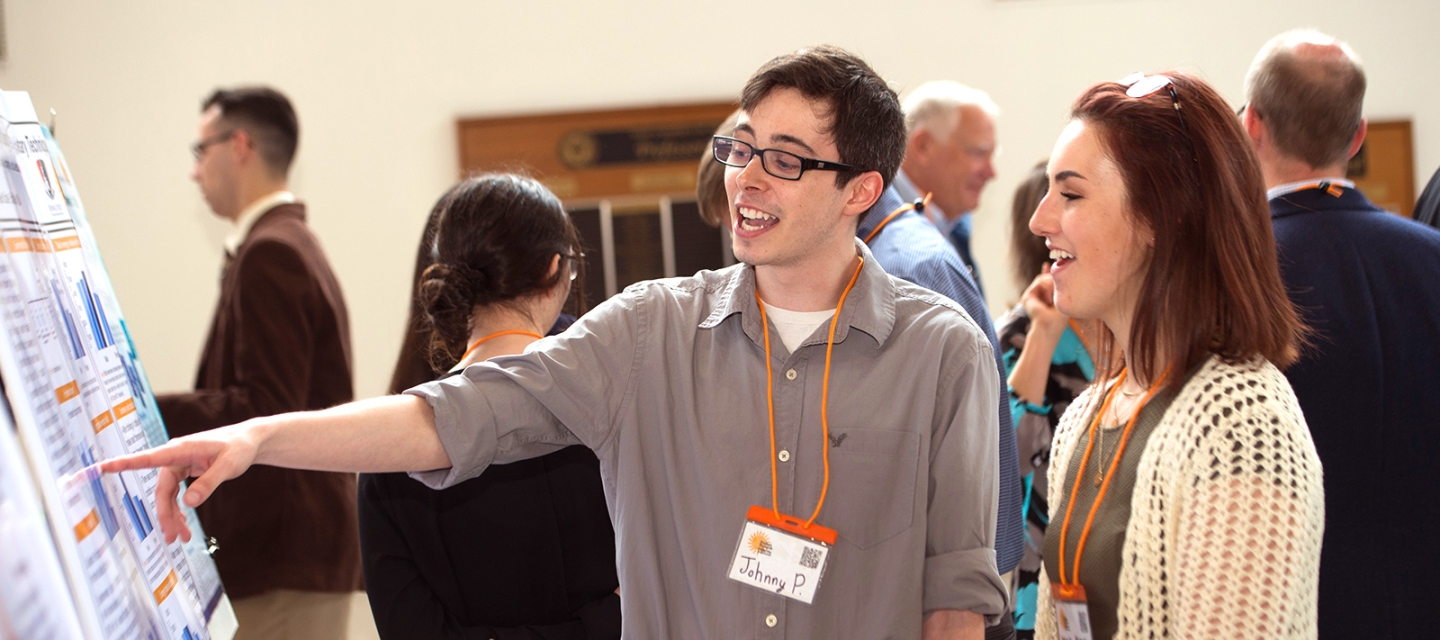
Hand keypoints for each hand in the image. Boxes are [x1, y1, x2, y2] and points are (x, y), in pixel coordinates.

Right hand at [100, 423, 260, 543]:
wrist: (249, 441)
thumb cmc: (239, 448)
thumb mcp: (229, 466)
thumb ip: (209, 483)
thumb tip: (189, 503)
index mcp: (180, 449)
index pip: (147, 459)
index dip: (123, 464)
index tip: (101, 467)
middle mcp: (174, 456)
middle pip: (162, 490)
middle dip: (165, 514)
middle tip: (172, 538)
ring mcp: (178, 464)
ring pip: (167, 495)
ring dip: (172, 516)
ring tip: (180, 538)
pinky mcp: (184, 471)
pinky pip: (175, 494)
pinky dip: (179, 510)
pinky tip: (182, 525)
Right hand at [1021, 264, 1066, 335]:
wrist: (1049, 326)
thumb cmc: (1059, 316)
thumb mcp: (1061, 297)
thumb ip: (1056, 283)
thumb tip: (1051, 269)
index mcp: (1046, 297)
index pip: (1045, 281)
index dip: (1045, 271)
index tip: (1046, 264)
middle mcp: (1038, 295)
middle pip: (1046, 277)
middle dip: (1054, 282)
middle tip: (1056, 295)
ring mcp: (1032, 295)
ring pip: (1043, 278)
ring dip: (1051, 286)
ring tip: (1052, 300)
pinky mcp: (1027, 296)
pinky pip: (1039, 281)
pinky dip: (1046, 288)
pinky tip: (1048, 299)